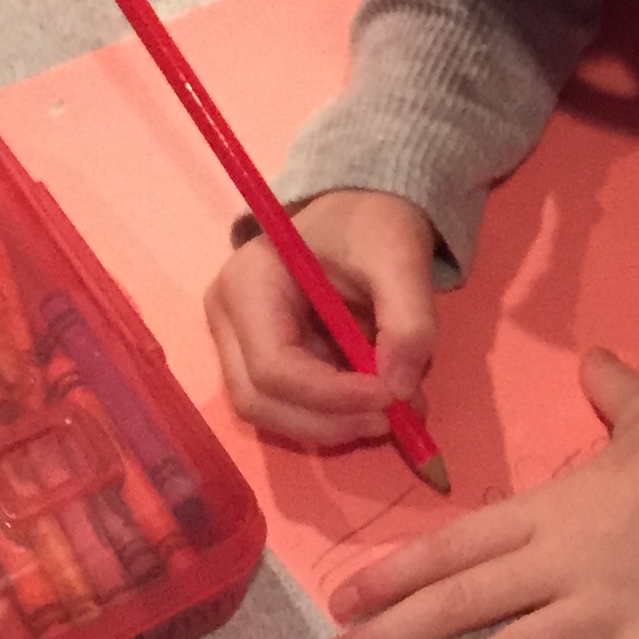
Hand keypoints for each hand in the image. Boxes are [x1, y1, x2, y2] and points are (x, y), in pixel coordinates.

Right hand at [203, 188, 437, 446]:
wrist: (365, 214)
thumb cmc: (373, 225)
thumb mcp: (401, 258)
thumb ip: (409, 322)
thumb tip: (400, 390)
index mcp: (248, 283)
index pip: (273, 366)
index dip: (331, 395)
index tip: (391, 397)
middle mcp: (229, 320)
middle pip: (260, 401)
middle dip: (330, 421)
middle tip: (396, 418)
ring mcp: (239, 345)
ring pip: (274, 414)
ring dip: (336, 424)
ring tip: (396, 407)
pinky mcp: (262, 362)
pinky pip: (292, 407)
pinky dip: (337, 415)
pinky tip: (378, 398)